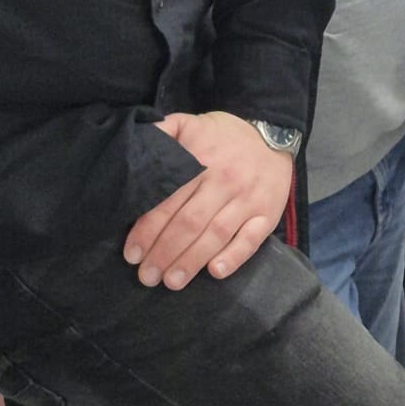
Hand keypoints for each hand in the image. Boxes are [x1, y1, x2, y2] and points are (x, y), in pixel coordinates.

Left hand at [123, 110, 292, 290]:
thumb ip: (163, 132)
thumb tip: (136, 145)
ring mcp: (247, 199)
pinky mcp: (268, 213)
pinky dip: (233, 257)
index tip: (132, 253)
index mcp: (200, 159)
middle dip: (164, 252)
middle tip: (147, 276)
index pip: (168, 199)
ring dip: (192, 261)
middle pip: (189, 222)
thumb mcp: (190, 123)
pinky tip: (215, 272)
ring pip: (216, 235)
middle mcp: (223, 181)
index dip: (148, 229)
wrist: (272, 134)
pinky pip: (251, 240)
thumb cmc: (223, 136)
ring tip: (171, 281)